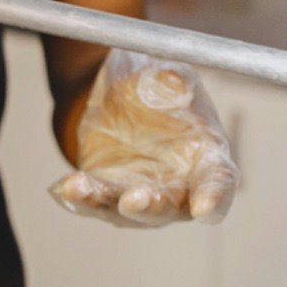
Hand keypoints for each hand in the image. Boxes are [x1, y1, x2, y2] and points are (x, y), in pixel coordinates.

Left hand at [50, 50, 238, 226]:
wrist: (118, 94)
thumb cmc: (158, 87)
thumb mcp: (167, 73)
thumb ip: (172, 79)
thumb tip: (172, 83)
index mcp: (206, 153)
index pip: (218, 180)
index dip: (214, 196)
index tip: (204, 209)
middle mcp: (180, 183)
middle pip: (172, 207)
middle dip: (152, 206)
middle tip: (133, 200)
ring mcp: (144, 195)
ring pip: (130, 212)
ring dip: (109, 204)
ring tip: (83, 189)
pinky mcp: (110, 196)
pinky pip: (95, 203)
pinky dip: (82, 197)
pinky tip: (68, 187)